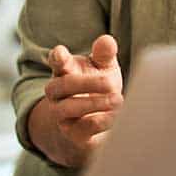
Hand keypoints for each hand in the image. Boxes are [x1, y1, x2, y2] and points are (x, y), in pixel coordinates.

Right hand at [29, 34, 123, 167]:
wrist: (95, 125)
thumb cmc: (100, 88)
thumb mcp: (103, 67)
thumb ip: (104, 54)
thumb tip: (107, 40)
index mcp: (64, 70)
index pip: (56, 61)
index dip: (57, 57)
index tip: (60, 54)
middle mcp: (57, 93)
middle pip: (62, 85)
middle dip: (88, 83)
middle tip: (112, 83)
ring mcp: (62, 114)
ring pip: (69, 108)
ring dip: (95, 103)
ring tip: (118, 100)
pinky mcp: (73, 134)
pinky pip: (83, 128)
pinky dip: (102, 121)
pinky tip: (118, 116)